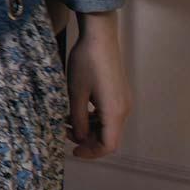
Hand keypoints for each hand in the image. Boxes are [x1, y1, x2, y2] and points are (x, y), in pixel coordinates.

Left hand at [67, 11, 132, 159]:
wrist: (100, 37)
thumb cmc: (86, 62)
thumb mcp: (75, 92)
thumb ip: (77, 118)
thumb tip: (79, 137)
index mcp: (114, 111)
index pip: (108, 145)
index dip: (91, 153)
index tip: (73, 152)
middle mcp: (124, 109)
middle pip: (109, 137)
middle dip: (88, 141)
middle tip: (65, 134)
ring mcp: (123, 101)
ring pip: (108, 126)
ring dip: (90, 129)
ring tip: (67, 122)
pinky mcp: (119, 93)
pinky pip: (109, 114)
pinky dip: (94, 118)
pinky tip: (77, 111)